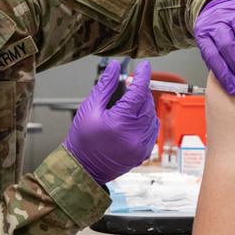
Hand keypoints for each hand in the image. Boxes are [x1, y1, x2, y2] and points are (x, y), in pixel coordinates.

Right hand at [64, 60, 158, 184]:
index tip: (143, 66)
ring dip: (144, 105)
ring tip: (128, 104)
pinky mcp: (143, 152)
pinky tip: (135, 118)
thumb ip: (105, 86)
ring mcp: (141, 146)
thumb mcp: (89, 108)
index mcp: (121, 122)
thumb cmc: (82, 141)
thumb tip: (114, 68)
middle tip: (129, 85)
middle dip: (140, 91)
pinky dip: (147, 120)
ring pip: (152, 116)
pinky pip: (152, 130)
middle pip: (147, 103)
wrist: (82, 169)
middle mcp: (135, 135)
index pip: (139, 92)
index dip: (142, 76)